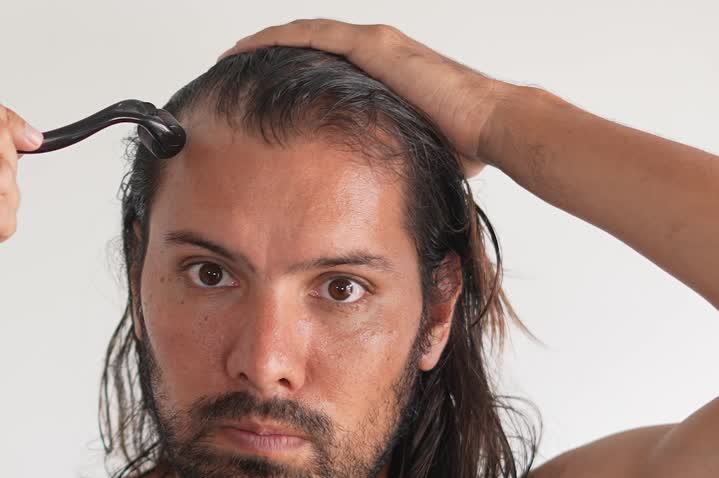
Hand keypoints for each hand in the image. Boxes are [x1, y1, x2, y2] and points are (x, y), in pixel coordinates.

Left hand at [217, 19, 516, 178]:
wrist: (491, 127)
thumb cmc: (463, 146)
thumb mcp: (408, 154)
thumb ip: (383, 162)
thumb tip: (366, 200)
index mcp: (381, 79)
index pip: (322, 72)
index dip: (287, 81)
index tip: (254, 98)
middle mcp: (375, 55)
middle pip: (307, 49)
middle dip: (267, 59)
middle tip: (229, 74)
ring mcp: (374, 46)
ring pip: (304, 36)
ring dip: (264, 44)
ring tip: (228, 58)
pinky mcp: (374, 46)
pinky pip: (313, 36)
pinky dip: (277, 39)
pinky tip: (246, 48)